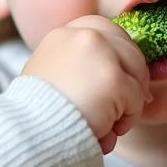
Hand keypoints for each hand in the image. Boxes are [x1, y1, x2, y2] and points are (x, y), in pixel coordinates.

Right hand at [22, 16, 150, 153]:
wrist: (28, 136)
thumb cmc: (37, 116)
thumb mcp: (51, 77)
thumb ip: (79, 68)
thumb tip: (125, 78)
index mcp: (64, 34)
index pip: (105, 30)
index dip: (117, 56)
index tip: (117, 79)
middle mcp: (84, 35)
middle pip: (129, 50)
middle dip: (132, 79)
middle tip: (121, 108)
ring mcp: (101, 54)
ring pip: (137, 74)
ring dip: (130, 102)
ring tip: (108, 123)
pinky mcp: (114, 78)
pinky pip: (138, 99)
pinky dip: (128, 120)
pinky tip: (106, 132)